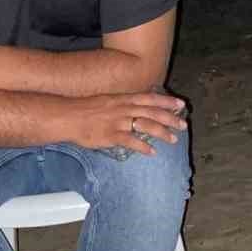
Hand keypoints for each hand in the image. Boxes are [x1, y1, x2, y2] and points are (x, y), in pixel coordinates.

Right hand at [65, 92, 188, 153]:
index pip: (149, 98)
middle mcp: (123, 108)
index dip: (166, 101)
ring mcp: (118, 122)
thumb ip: (121, 105)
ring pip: (145, 125)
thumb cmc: (84, 110)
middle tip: (184, 124)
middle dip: (170, 118)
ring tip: (173, 139)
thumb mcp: (106, 102)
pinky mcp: (111, 135)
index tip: (180, 104)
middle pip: (152, 112)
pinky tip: (152, 152)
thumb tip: (134, 111)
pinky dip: (142, 147)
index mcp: (122, 99)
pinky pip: (130, 141)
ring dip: (162, 132)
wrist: (67, 116)